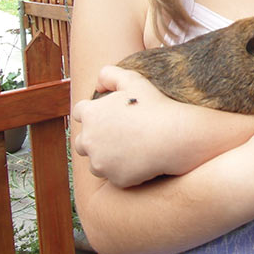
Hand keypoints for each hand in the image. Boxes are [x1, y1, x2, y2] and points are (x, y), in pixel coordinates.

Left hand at [73, 66, 199, 186]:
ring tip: (128, 149)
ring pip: (96, 162)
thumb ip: (110, 74)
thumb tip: (98, 84)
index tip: (107, 114)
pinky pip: (114, 176)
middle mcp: (89, 140)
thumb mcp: (134, 80)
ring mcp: (100, 162)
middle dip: (95, 138)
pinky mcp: (115, 179)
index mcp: (91, 114)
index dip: (93, 112)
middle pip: (82, 142)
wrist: (174, 136)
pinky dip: (123, 170)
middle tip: (117, 134)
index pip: (79, 112)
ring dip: (106, 157)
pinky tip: (140, 160)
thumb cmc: (155, 106)